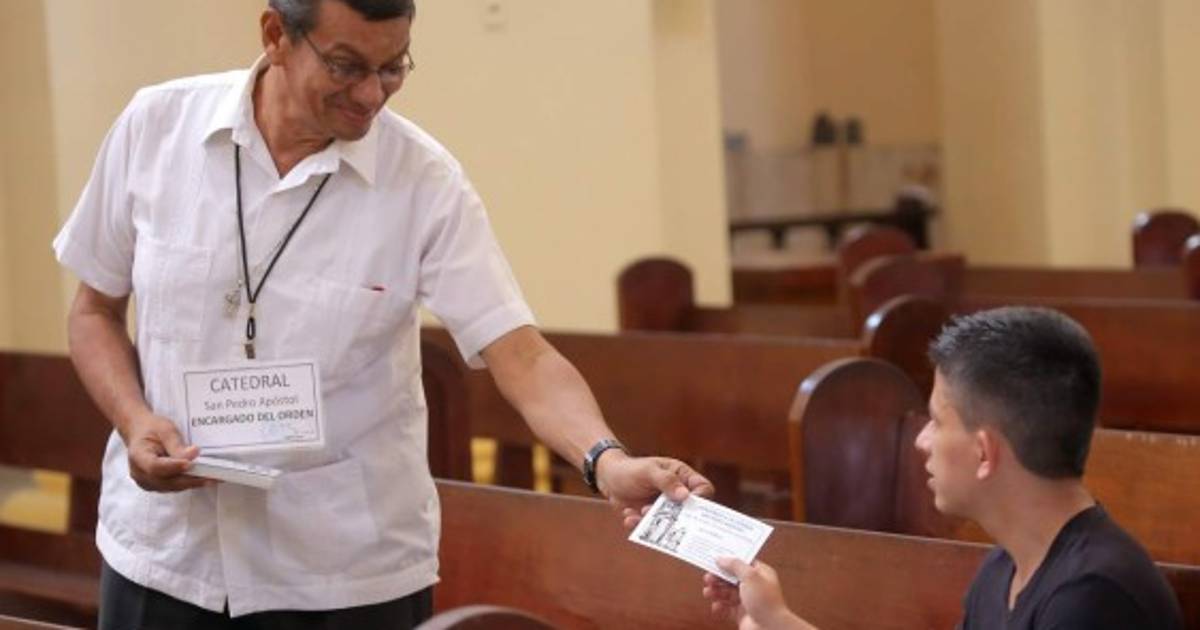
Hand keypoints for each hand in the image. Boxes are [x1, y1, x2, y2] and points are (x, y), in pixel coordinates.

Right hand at [122, 411, 206, 491]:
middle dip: (190, 479)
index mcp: (137, 456)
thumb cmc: (152, 429)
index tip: (190, 464)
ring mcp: (147, 482)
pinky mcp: (156, 485)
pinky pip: (173, 486)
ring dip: (192, 483)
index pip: (154, 466)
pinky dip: (188, 483)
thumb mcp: (165, 429)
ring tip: (213, 478)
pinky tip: (203, 478)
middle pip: (165, 481)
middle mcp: (139, 473)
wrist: (141, 432)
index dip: (173, 467)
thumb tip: (192, 455)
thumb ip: (177, 444)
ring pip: (171, 486)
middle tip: (211, 475)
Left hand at [598, 452, 713, 525]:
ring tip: (642, 512)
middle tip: (665, 516)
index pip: (703, 488)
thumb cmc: (631, 469)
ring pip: (671, 523)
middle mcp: (677, 493)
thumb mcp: (648, 471)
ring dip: (656, 521)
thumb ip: (666, 481)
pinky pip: (652, 528)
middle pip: (690, 510)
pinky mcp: (651, 519)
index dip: (702, 498)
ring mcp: (665, 508)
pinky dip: (640, 525)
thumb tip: (685, 496)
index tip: (690, 504)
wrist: (608, 479)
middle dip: (678, 515)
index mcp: (682, 476)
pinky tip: (629, 516)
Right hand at [703, 559, 807, 629]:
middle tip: (708, 578)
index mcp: (761, 574)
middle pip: (732, 578)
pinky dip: (720, 607)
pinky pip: (727, 608)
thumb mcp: (750, 576)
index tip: (715, 560)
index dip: (729, 561)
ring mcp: (747, 601)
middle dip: (719, 578)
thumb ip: (735, 565)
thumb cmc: (766, 601)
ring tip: (708, 593)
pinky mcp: (742, 614)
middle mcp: (754, 586)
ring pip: (727, 593)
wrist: (770, 628)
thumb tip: (721, 559)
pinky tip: (716, 606)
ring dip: (716, 592)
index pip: (743, 563)